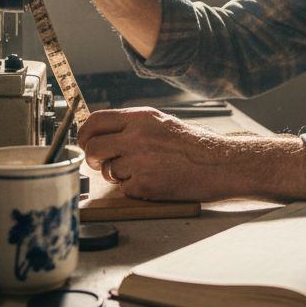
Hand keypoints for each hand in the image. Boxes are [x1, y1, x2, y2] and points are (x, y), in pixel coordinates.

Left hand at [78, 107, 249, 201]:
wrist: (221, 164)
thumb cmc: (195, 146)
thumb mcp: (161, 123)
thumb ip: (132, 127)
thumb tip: (102, 135)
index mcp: (141, 118)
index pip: (96, 120)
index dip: (84, 134)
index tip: (86, 143)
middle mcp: (137, 136)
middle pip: (93, 147)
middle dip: (93, 158)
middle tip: (101, 163)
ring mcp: (140, 161)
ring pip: (108, 170)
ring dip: (119, 175)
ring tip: (143, 171)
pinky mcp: (146, 184)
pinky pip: (125, 188)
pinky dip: (135, 188)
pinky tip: (154, 181)